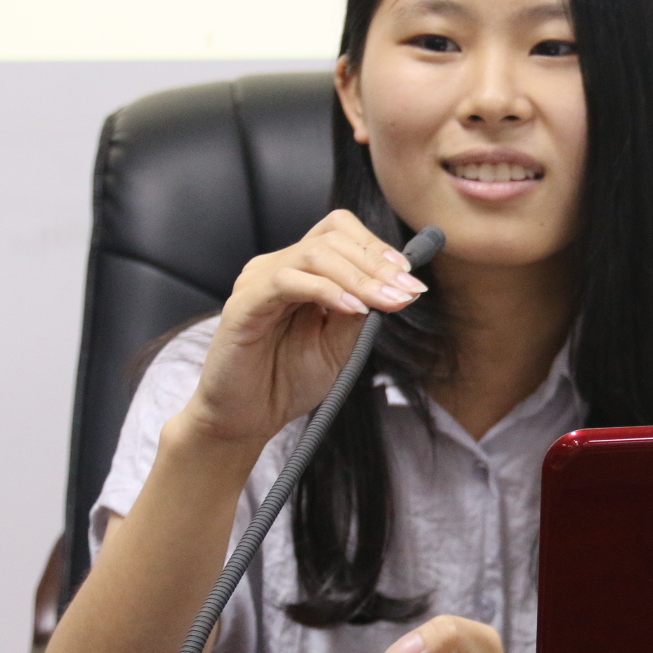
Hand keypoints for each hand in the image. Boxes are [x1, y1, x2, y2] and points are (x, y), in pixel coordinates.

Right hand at [175, 209, 427, 448]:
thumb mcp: (339, 345)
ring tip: (386, 302)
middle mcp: (277, 268)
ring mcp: (258, 282)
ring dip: (359, 276)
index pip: (340, 234)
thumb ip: (361, 313)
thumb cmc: (288, 381)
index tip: (409, 278)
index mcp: (301, 272)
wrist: (246, 419)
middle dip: (376, 264)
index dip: (376, 248)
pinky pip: (286, 281)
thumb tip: (399, 288)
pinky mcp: (243, 303)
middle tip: (407, 291)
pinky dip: (326, 290)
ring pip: (313, 254)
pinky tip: (352, 309)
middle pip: (331, 238)